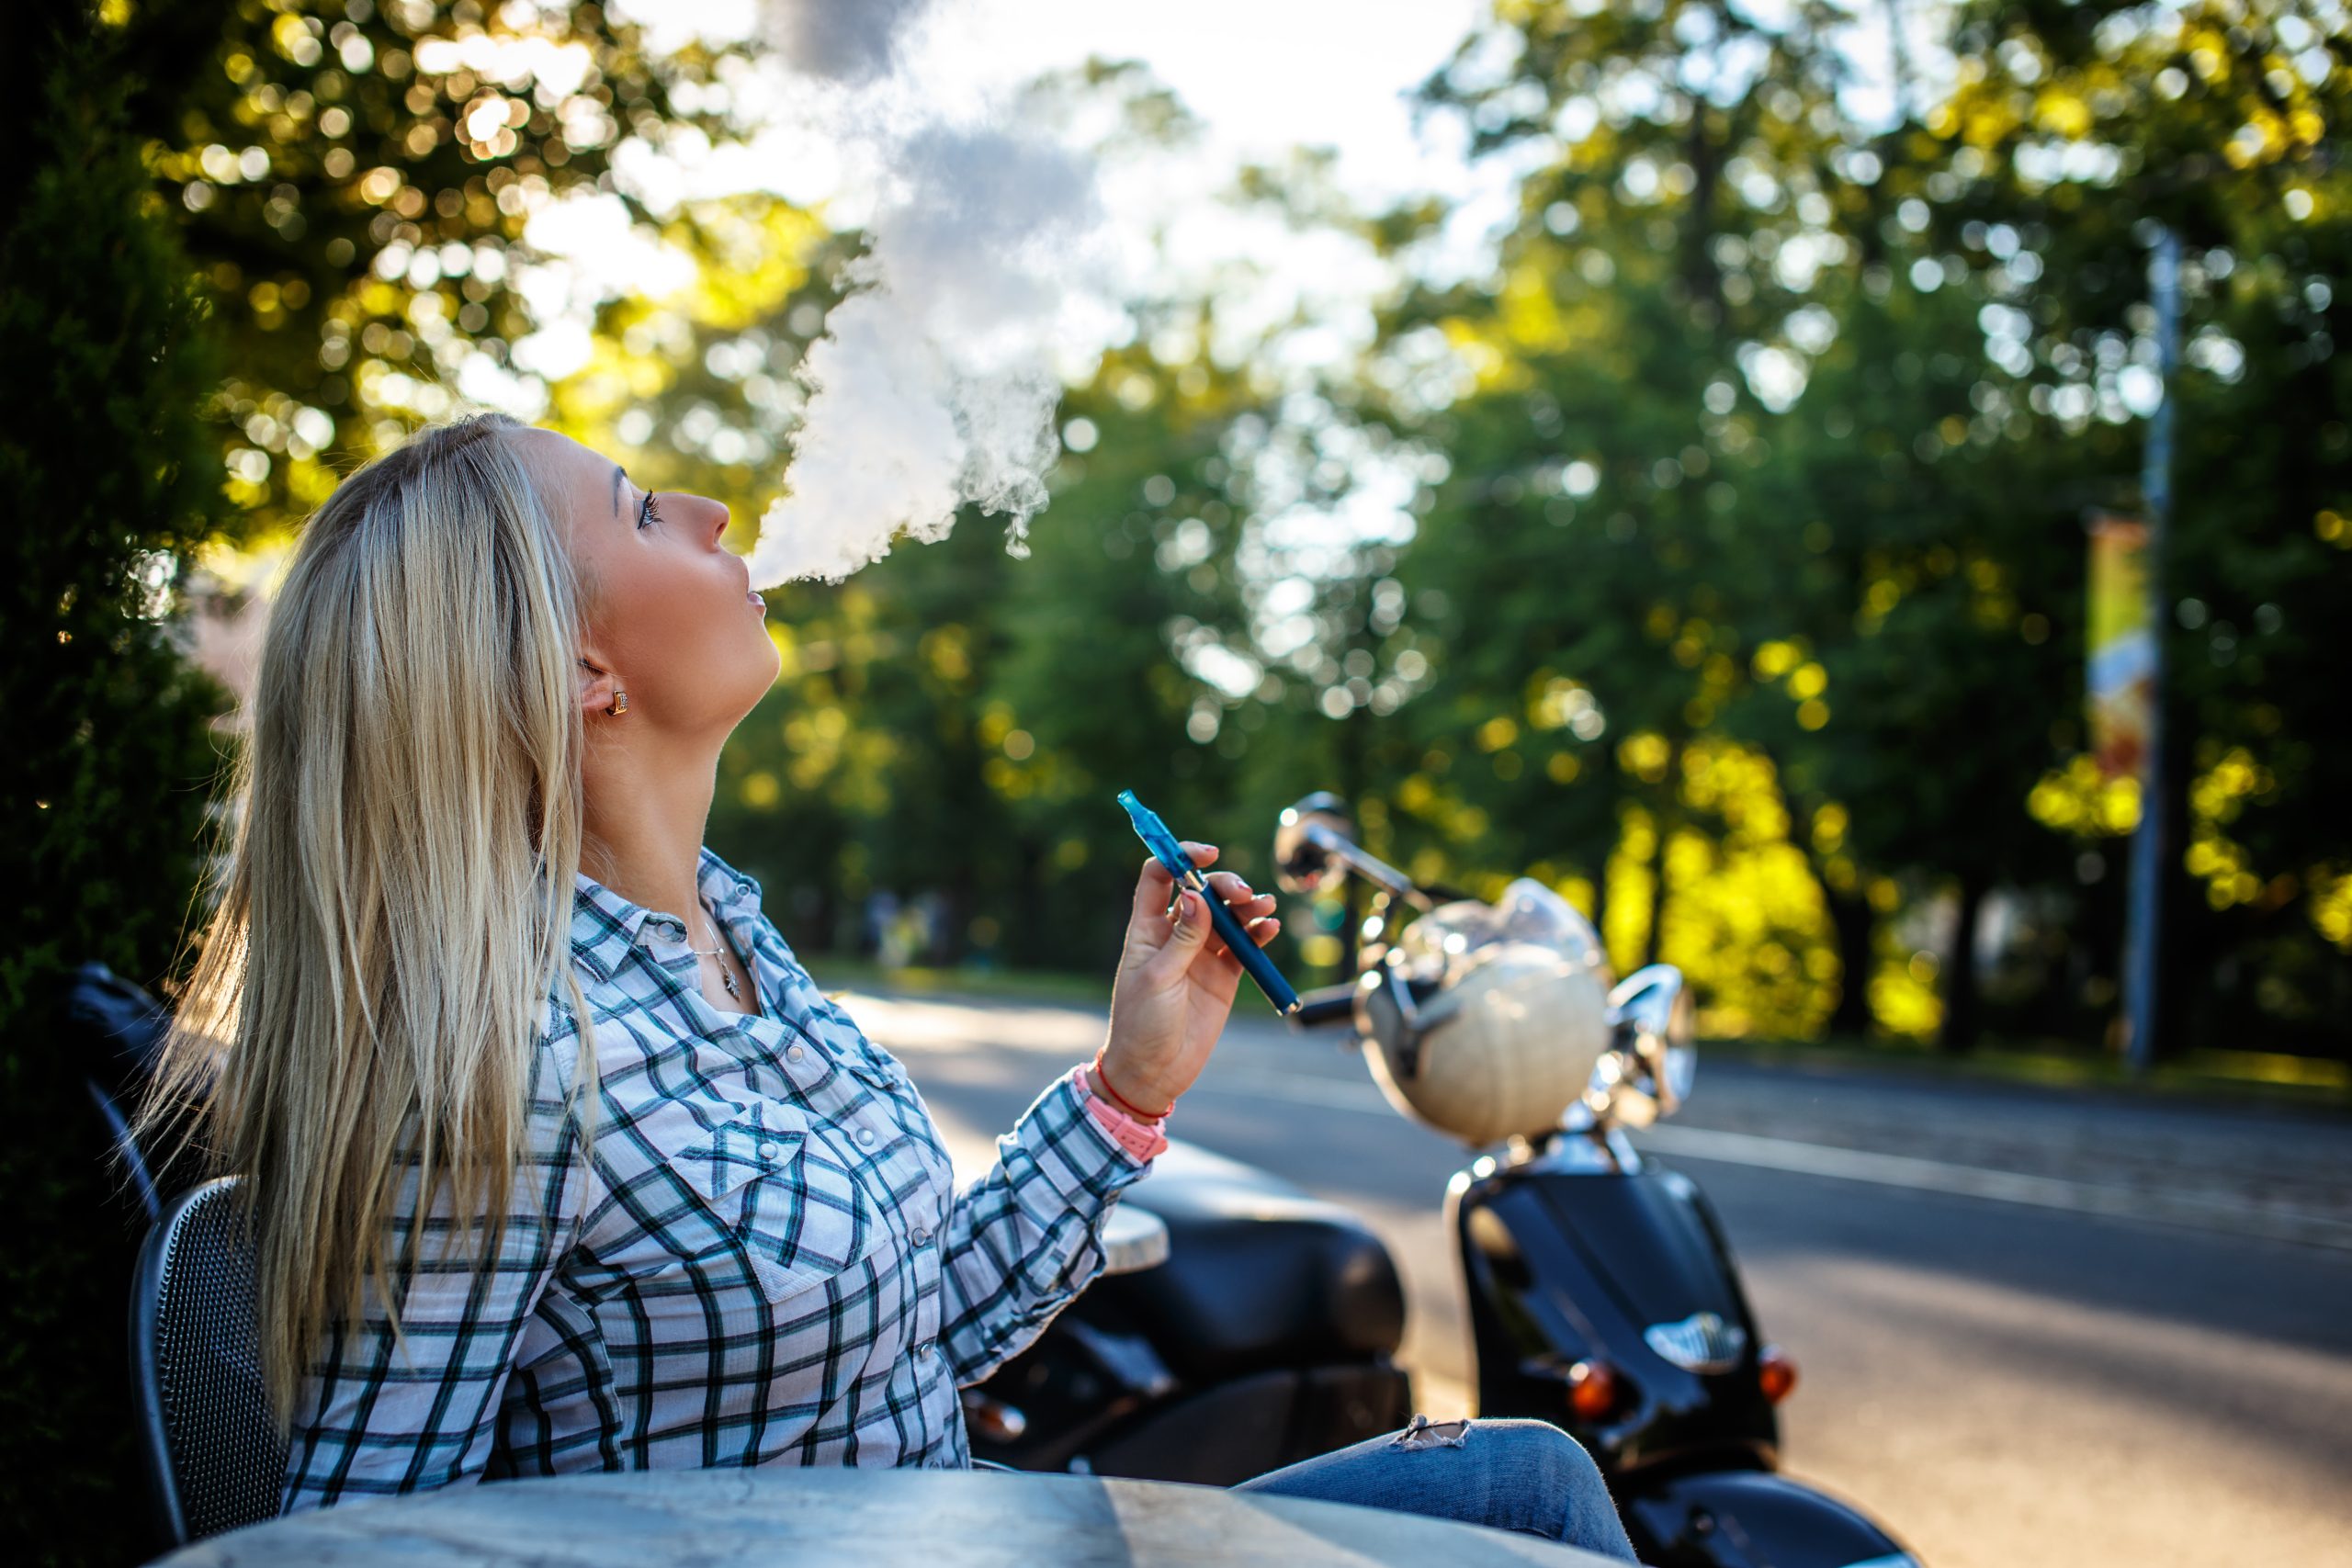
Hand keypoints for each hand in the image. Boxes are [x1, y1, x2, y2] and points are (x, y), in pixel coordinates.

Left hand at [1098, 842, 1280, 1115]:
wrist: (1154, 1071)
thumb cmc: (1141, 1024)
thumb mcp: (1157, 978)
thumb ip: (1181, 938)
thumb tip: (1196, 895)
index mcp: (1147, 929)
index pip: (1160, 877)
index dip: (1178, 856)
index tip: (1205, 853)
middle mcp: (1175, 934)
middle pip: (1203, 891)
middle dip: (1224, 884)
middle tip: (1242, 895)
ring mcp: (1201, 953)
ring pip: (1228, 915)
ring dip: (1247, 905)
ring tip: (1264, 908)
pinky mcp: (1224, 975)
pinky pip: (1245, 945)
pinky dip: (1259, 933)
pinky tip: (1269, 928)